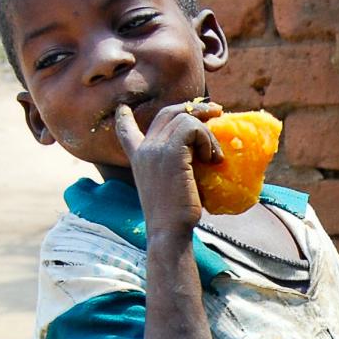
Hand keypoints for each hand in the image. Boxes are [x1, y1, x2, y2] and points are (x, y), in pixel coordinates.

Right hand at [113, 100, 224, 235]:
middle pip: (167, 113)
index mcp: (138, 158)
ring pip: (184, 117)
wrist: (168, 231)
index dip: (123, 118)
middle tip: (216, 111)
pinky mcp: (170, 152)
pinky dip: (207, 139)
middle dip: (193, 108)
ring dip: (207, 132)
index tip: (122, 108)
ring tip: (214, 156)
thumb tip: (202, 153)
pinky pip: (193, 128)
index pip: (125, 131)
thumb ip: (176, 165)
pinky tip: (212, 160)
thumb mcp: (171, 184)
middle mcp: (143, 149)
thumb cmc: (175, 215)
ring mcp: (154, 149)